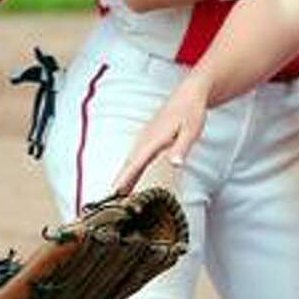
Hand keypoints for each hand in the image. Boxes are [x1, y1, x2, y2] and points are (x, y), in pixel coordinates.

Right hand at [112, 75, 208, 193]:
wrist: (188, 95)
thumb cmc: (191, 113)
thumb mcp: (191, 131)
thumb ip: (181, 148)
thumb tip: (175, 164)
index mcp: (154, 139)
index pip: (136, 163)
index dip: (124, 179)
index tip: (114, 193)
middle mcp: (145, 139)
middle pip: (128, 165)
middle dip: (118, 183)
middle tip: (107, 203)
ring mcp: (144, 139)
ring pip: (129, 162)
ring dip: (121, 178)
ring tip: (113, 198)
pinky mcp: (147, 139)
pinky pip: (134, 158)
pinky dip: (128, 171)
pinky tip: (127, 182)